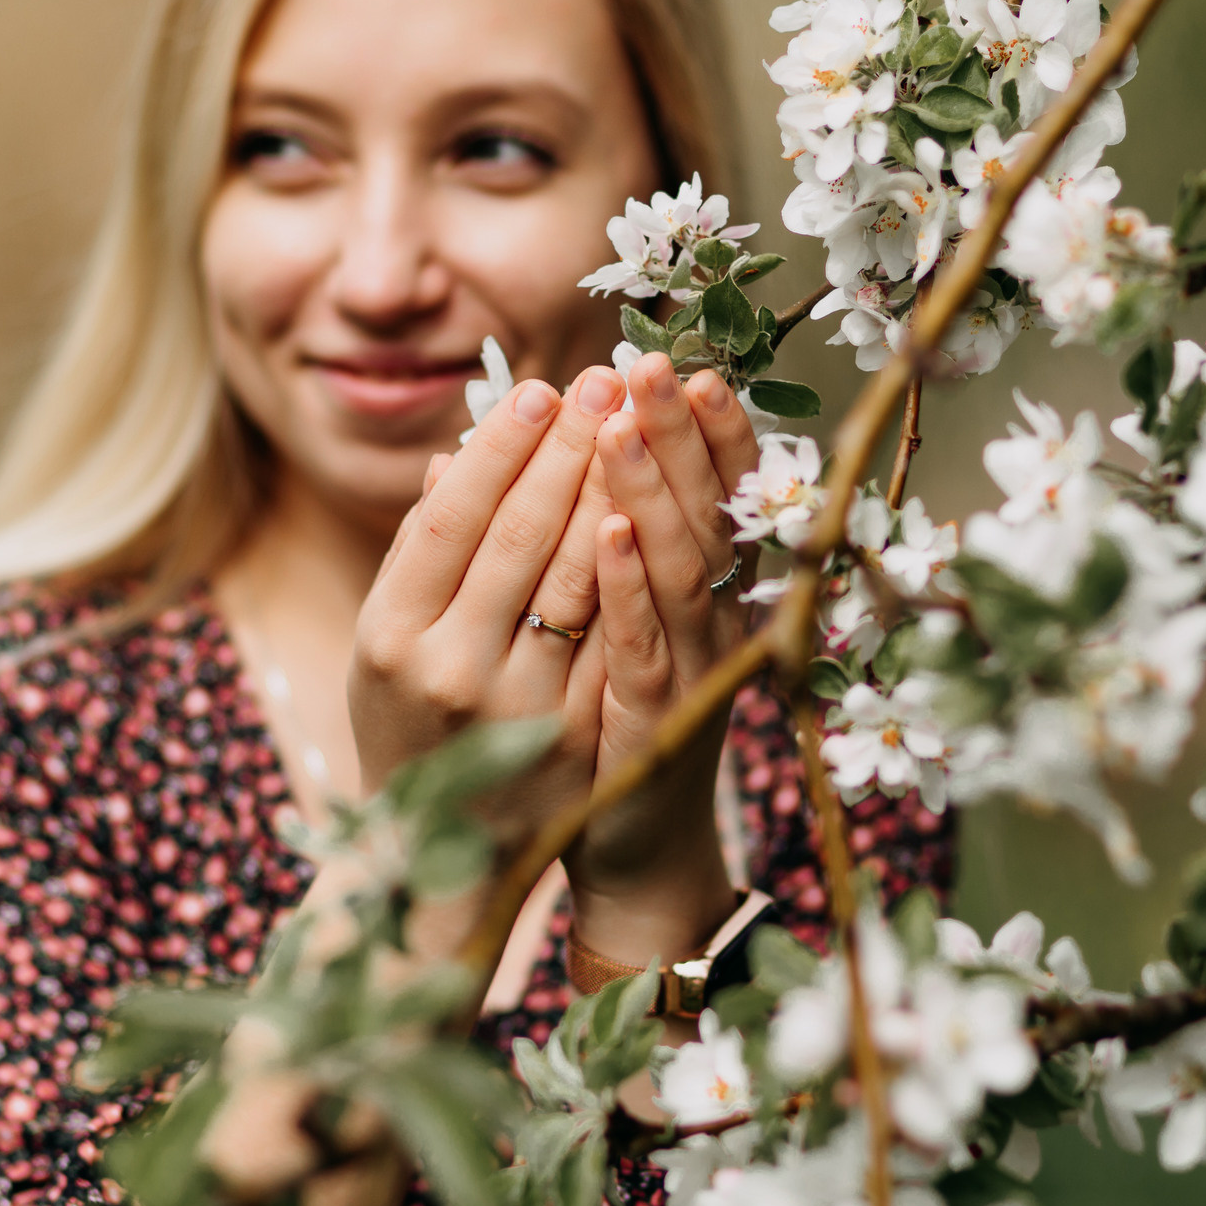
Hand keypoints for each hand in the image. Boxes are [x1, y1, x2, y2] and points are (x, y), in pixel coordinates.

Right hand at [348, 363, 629, 822]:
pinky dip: (636, 567)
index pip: (450, 518)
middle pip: (517, 536)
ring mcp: (514, 707)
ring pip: (575, 577)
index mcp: (389, 634)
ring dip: (611, 489)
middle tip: (604, 378)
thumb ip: (421, 551)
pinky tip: (657, 512)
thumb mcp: (391, 641)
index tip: (539, 389)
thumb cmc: (412, 723)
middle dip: (566, 448)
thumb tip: (456, 452)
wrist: (442, 859)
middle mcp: (447, 668)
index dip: (498, 448)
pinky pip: (613, 634)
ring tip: (637, 424)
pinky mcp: (573, 735)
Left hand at [570, 353, 761, 921]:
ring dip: (651, 490)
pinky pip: (644, 645)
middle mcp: (711, 622)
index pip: (715, 487)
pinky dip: (632, 587)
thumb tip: (489, 447)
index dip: (706, 425)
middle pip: (702, 508)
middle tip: (650, 362)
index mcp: (702, 588)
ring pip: (680, 565)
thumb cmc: (607, 723)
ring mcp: (688, 672)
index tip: (682, 358)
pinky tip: (613, 535)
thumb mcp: (595, 618)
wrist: (632, 847)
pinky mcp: (654, 722)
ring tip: (625, 422)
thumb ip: (568, 535)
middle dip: (674, 430)